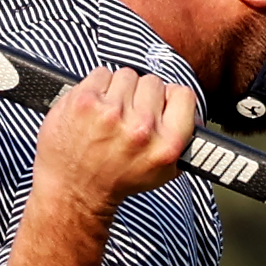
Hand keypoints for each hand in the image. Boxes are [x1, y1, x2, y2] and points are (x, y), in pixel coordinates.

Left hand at [33, 67, 195, 215]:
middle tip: (128, 117)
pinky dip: (97, 87)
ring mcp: (111, 112)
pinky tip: (94, 108)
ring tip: (109, 114)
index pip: (183, 94)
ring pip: (127, 75)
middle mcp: (141, 127)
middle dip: (141, 96)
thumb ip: (182, 139)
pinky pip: (101, 74)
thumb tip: (192, 113)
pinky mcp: (85, 100)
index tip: (160, 105)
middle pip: (153, 82)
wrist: (74, 191)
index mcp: (166, 144)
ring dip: (119, 90)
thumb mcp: (163, 172)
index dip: (170, 98)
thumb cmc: (116, 180)